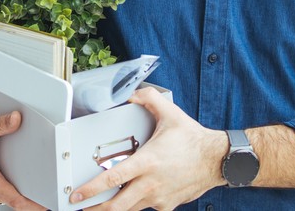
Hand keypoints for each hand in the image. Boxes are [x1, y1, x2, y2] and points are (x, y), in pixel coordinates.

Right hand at [0, 76, 43, 209]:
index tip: (45, 208)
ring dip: (10, 189)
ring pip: (2, 197)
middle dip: (25, 192)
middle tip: (38, 182)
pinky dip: (0, 188)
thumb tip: (17, 119)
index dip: (33, 206)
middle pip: (12, 199)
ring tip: (12, 173)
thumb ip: (1, 124)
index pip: (15, 200)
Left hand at [70, 87, 228, 209]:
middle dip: (95, 209)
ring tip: (101, 207)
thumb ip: (148, 99)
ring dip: (114, 209)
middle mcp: (151, 183)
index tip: (76, 195)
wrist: (218, 160)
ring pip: (130, 209)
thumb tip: (131, 94)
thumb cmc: (194, 140)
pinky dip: (137, 204)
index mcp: (147, 162)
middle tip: (81, 208)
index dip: (91, 189)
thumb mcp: (170, 113)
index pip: (112, 179)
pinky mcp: (167, 205)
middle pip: (117, 205)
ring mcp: (159, 197)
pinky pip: (147, 207)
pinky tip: (134, 196)